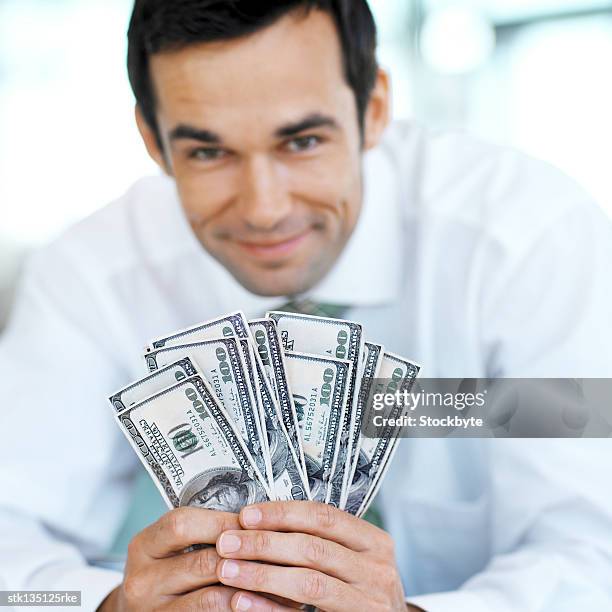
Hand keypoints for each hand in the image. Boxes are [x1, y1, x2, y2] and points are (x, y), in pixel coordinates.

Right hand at [98, 507, 293, 610]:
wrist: (144, 611)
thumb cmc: (172, 569)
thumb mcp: (173, 546)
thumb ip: (202, 531)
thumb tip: (257, 518)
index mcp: (144, 546)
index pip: (181, 524)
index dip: (221, 521)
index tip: (253, 521)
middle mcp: (142, 580)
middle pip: (202, 561)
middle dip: (245, 555)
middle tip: (279, 550)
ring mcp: (153, 610)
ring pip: (212, 595)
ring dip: (252, 585)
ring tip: (281, 577)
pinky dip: (243, 607)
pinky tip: (263, 602)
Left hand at [214, 501, 406, 611]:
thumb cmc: (361, 590)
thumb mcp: (354, 559)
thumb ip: (322, 541)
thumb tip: (260, 521)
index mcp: (375, 542)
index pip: (324, 516)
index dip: (282, 513)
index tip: (246, 515)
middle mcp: (377, 570)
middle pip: (313, 548)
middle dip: (264, 543)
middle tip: (227, 542)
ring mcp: (370, 602)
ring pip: (308, 582)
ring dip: (262, 574)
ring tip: (227, 570)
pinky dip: (269, 608)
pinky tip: (242, 601)